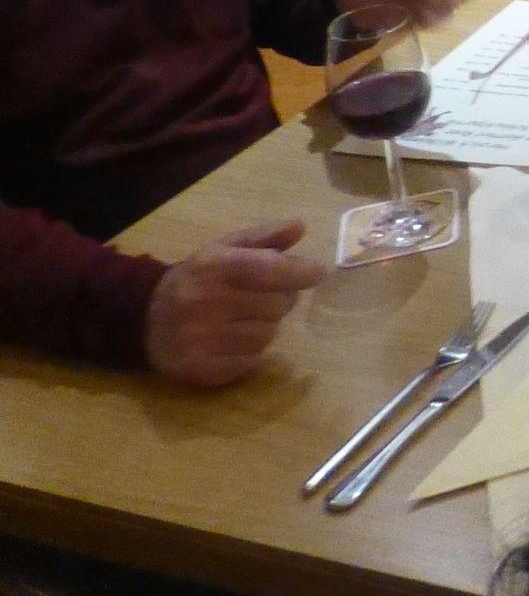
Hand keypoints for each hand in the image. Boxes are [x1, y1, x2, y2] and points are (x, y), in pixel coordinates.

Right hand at [143, 219, 327, 385]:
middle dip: (280, 299)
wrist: (144, 319)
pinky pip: (253, 361)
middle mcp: (206, 302)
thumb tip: (301, 226)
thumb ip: (264, 237)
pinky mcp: (201, 369)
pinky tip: (233, 340)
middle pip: (278, 305)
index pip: (271, 269)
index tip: (316, 273)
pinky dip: (252, 352)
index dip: (301, 272)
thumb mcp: (224, 249)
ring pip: (269, 334)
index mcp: (214, 267)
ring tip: (244, 318)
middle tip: (263, 297)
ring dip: (266, 326)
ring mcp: (201, 339)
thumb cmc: (196, 278)